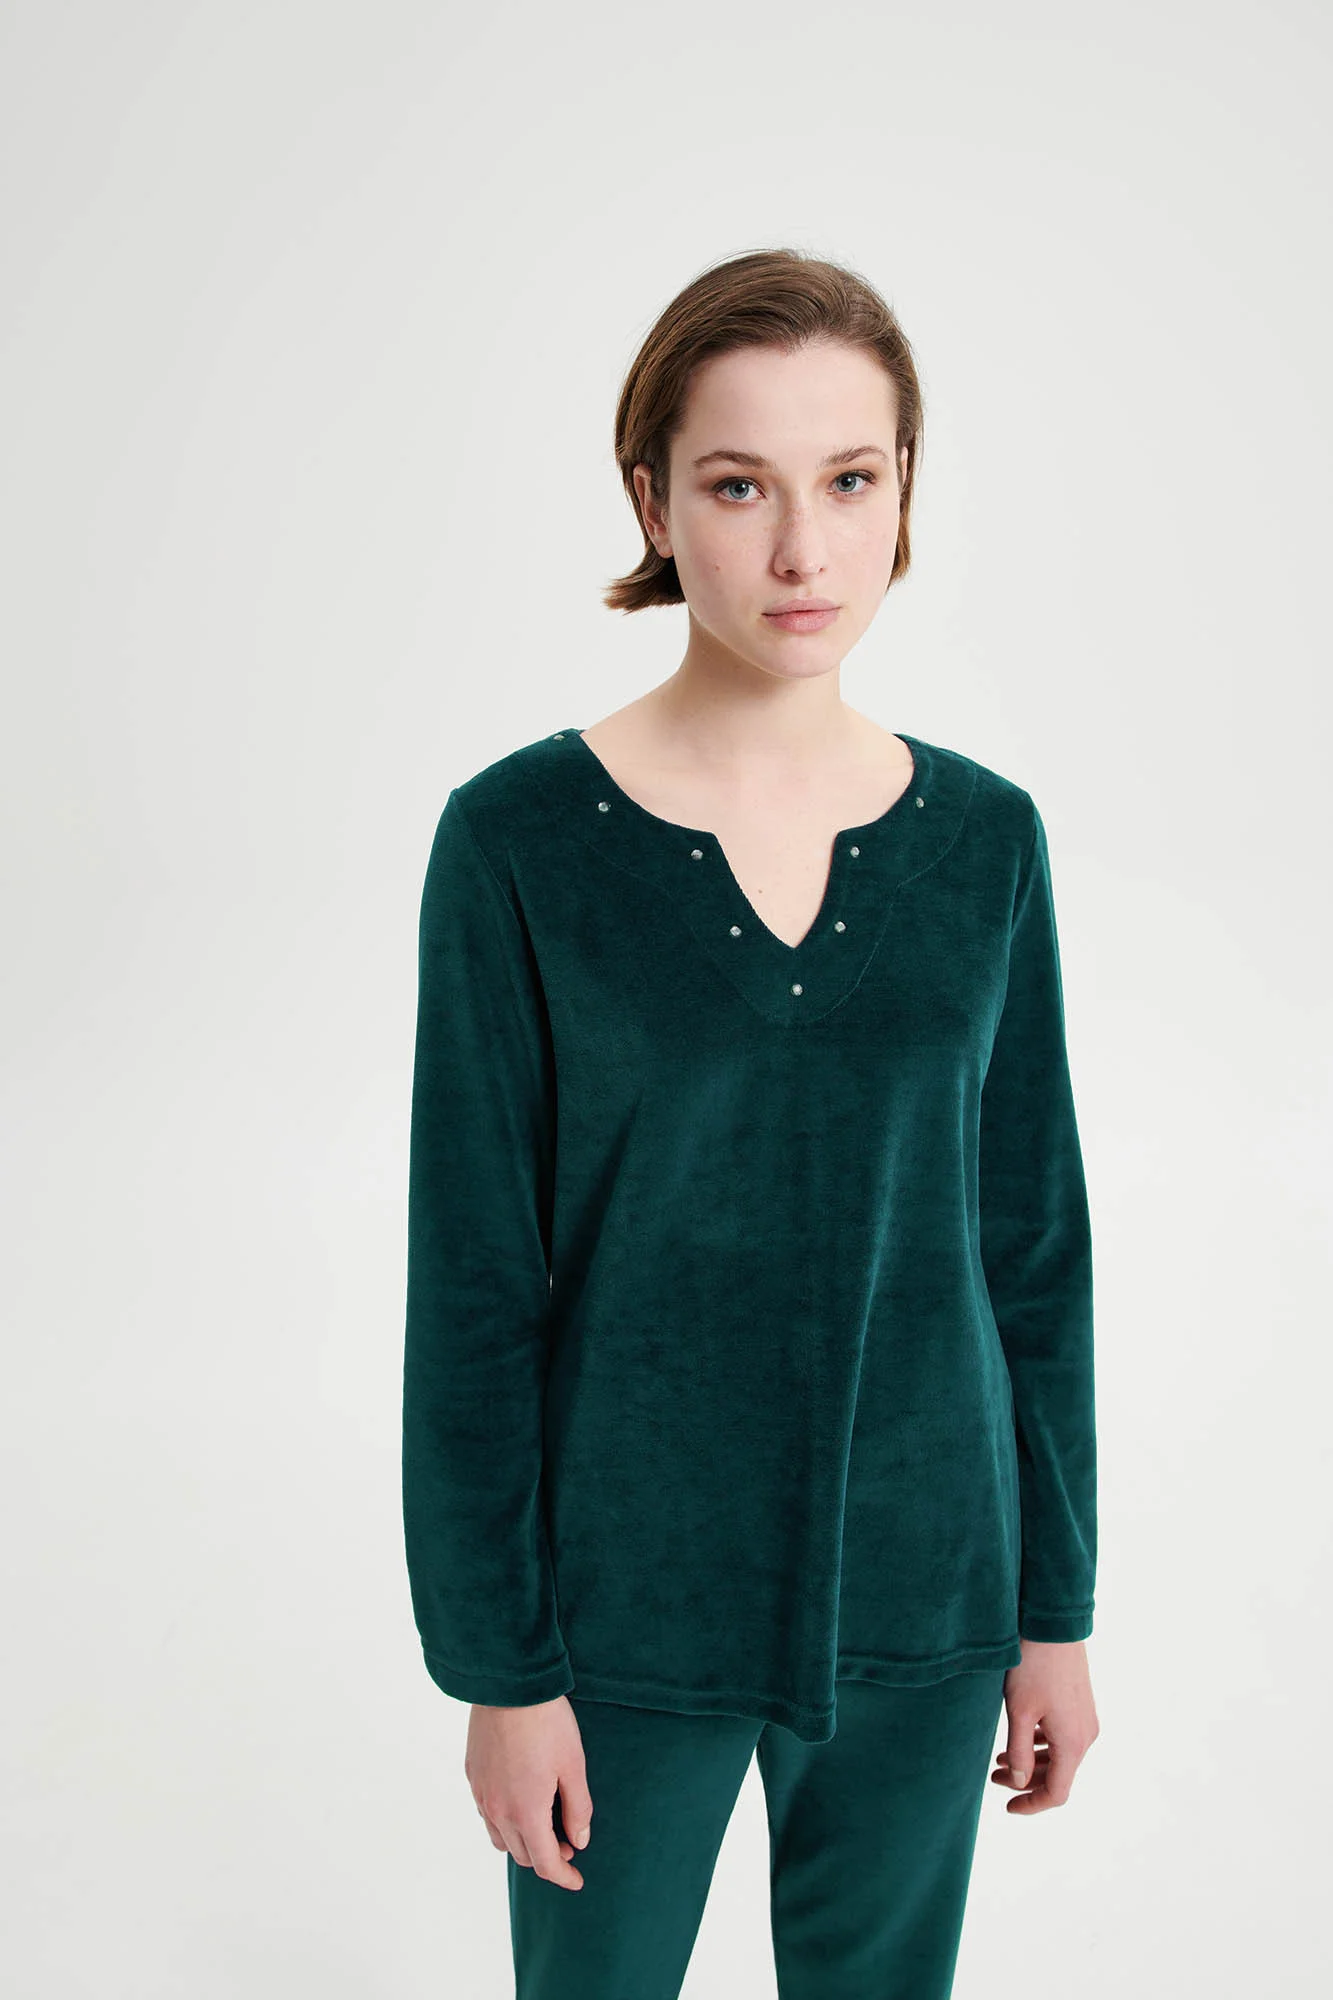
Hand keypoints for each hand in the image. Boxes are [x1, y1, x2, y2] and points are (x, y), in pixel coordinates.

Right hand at [464, 1695, 593, 1889]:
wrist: (509, 1685)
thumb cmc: (547, 1723)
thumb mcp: (574, 1765)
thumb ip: (578, 1809)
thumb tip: (579, 1841)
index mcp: (525, 1812)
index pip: (544, 1863)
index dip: (563, 1877)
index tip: (577, 1880)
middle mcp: (498, 1810)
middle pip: (521, 1854)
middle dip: (546, 1856)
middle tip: (567, 1841)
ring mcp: (481, 1793)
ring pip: (500, 1837)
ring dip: (523, 1840)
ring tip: (544, 1824)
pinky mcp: (473, 1775)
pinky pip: (487, 1812)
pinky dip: (505, 1820)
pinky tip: (521, 1800)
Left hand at [991, 1639, 1098, 1813]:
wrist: (1053, 1625)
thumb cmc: (1033, 1666)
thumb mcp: (1020, 1711)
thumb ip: (1019, 1752)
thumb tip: (1019, 1783)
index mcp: (1073, 1743)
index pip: (1057, 1793)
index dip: (1032, 1805)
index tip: (1008, 1808)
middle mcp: (1086, 1736)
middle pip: (1058, 1775)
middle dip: (1026, 1781)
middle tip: (993, 1776)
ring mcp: (1085, 1719)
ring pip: (1060, 1756)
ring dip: (1032, 1762)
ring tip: (998, 1758)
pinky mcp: (1080, 1705)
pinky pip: (1063, 1737)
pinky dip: (1041, 1745)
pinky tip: (1019, 1737)